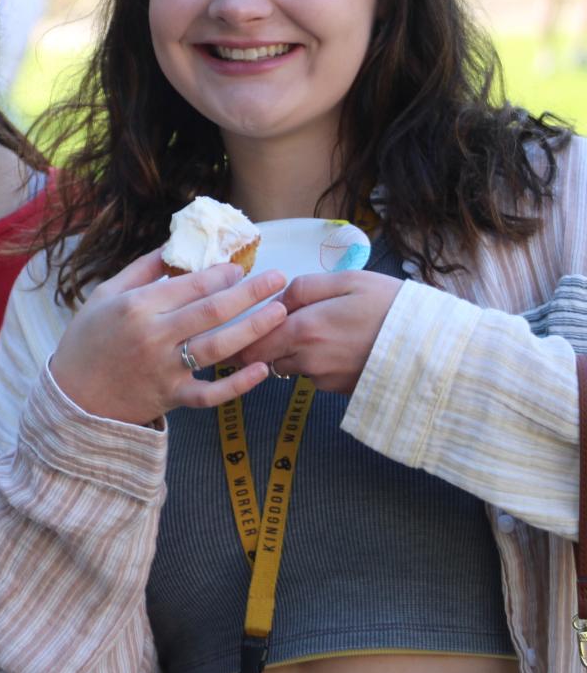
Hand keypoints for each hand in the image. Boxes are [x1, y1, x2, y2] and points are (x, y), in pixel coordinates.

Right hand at [51, 249, 288, 425]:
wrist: (73, 397)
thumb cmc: (87, 340)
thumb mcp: (104, 295)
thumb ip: (140, 270)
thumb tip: (174, 245)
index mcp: (136, 307)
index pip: (190, 286)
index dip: (221, 274)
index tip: (240, 267)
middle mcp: (154, 337)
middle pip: (212, 311)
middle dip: (250, 293)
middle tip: (277, 279)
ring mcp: (165, 370)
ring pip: (219, 347)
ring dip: (254, 328)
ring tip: (280, 312)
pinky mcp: (173, 398)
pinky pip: (212, 394)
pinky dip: (239, 384)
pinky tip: (263, 369)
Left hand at [234, 271, 403, 393]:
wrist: (435, 348)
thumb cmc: (391, 306)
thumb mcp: (348, 281)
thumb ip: (304, 288)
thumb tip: (275, 300)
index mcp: (304, 329)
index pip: (251, 343)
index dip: (240, 337)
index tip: (237, 328)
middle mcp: (307, 360)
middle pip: (265, 359)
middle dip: (261, 346)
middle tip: (269, 329)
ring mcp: (324, 379)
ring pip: (290, 366)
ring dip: (292, 353)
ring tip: (320, 332)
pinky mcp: (340, 391)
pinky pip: (315, 375)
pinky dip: (317, 363)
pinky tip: (341, 347)